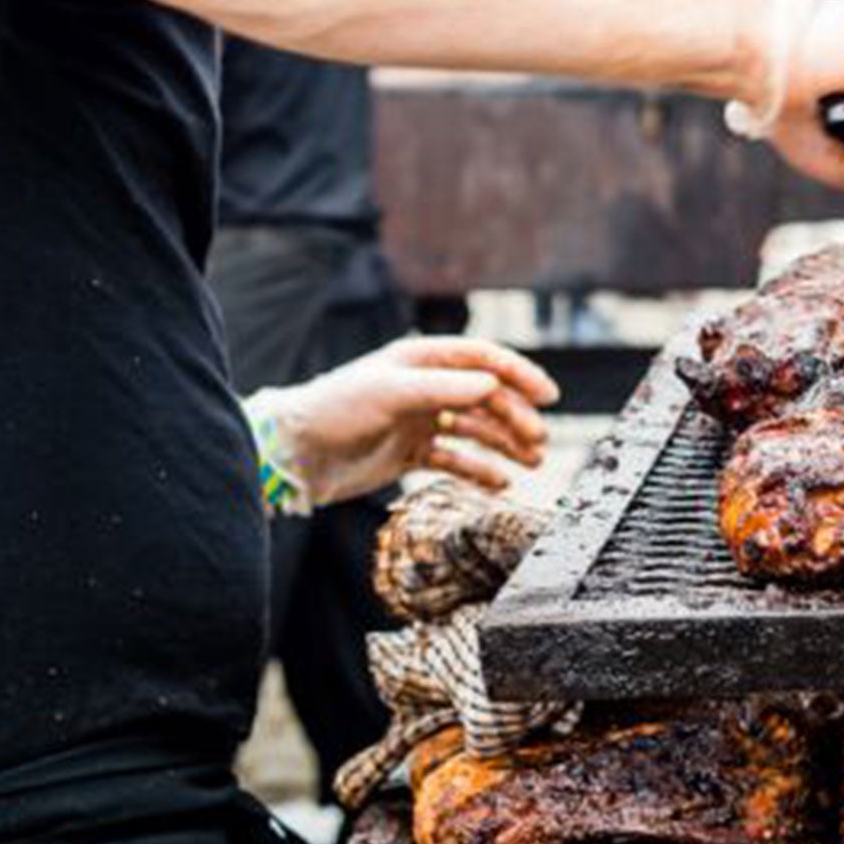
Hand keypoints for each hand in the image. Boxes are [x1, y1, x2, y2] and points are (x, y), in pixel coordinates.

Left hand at [250, 336, 559, 506]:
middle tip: (539, 441)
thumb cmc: (336, 410)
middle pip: (485, 398)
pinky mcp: (410, 452)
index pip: (484, 360)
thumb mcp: (391, 393)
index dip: (519, 374)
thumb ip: (444, 388)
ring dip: (505, 443)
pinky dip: (479, 469)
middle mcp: (427, 387)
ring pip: (475, 430)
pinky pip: (455, 459)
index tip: (548, 396)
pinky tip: (500, 482)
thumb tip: (494, 383)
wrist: (294, 455)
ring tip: (530, 462)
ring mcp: (420, 420)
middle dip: (515, 417)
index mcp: (423, 360)